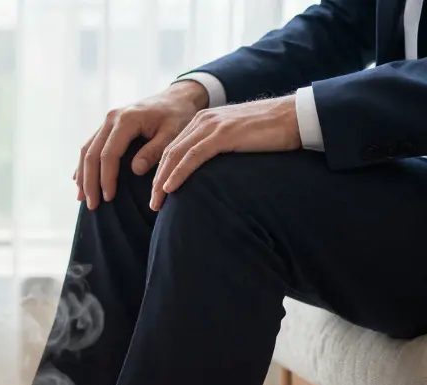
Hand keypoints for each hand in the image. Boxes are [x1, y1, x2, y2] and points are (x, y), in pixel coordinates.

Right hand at [75, 80, 208, 209]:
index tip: (109, 198)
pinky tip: (79, 180)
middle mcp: (111, 118)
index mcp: (126, 119)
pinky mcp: (106, 126)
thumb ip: (154, 151)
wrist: (177, 97)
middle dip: (90, 182)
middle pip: (91, 154)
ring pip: (86, 150)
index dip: (106, 178)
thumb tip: (135, 170)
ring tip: (82, 198)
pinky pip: (89, 146)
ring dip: (83, 175)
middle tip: (92, 206)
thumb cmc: (178, 116)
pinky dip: (84, 165)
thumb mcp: (173, 133)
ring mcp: (106, 121)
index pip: (109, 154)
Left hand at [150, 95, 300, 210]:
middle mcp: (203, 120)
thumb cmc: (271, 134)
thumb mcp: (236, 141)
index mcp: (203, 122)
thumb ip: (218, 151)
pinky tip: (170, 188)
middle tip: (153, 204)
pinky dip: (178, 173)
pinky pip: (193, 156)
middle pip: (169, 153)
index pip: (174, 150)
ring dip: (163, 181)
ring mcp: (212, 125)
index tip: (157, 194)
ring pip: (176, 156)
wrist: (296, 117)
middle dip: (157, 180)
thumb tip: (207, 177)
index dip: (161, 172)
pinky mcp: (223, 133)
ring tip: (157, 202)